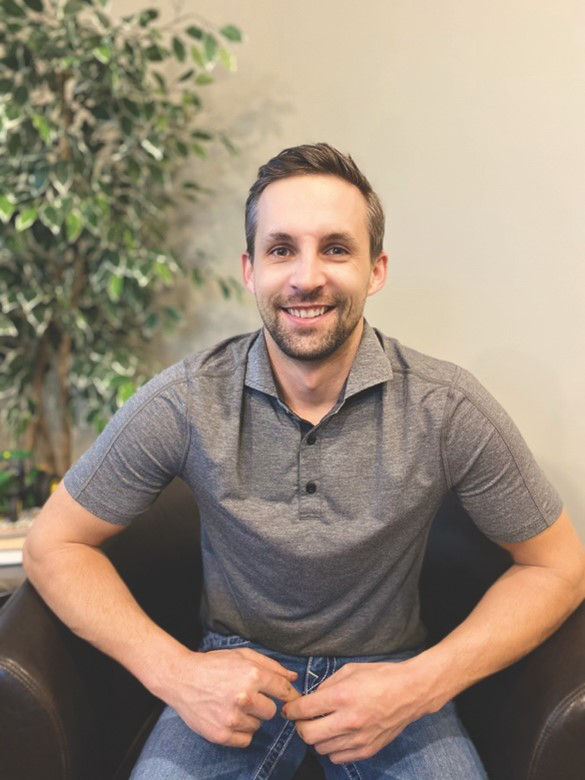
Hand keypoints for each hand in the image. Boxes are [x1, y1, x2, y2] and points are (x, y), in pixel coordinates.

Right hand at [168, 647, 299, 747]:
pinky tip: (229, 718)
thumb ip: (271, 666)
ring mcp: (232, 718)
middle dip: (263, 705)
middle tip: (248, 698)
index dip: (290, 695)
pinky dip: (241, 732)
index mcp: (252, 675)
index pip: (284, 690)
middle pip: (272, 712)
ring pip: (258, 726)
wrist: (181, 678)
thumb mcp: (243, 655)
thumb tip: (294, 677)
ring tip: (234, 706)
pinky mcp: (222, 735)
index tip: (291, 700)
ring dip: (250, 718)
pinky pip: (246, 740)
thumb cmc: (214, 664)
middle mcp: (244, 697)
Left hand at [282, 660, 431, 763]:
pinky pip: (337, 757)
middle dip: (300, 726)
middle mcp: (348, 720)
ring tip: (324, 725)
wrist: (411, 692)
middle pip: (307, 734)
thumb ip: (327, 685)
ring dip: (317, 737)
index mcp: (342, 696)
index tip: (290, 709)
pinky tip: (337, 735)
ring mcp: (358, 738)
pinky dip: (332, 747)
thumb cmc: (380, 676)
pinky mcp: (367, 749)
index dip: (291, 710)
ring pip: (320, 748)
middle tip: (303, 719)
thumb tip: (311, 698)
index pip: (304, 710)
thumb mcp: (350, 670)